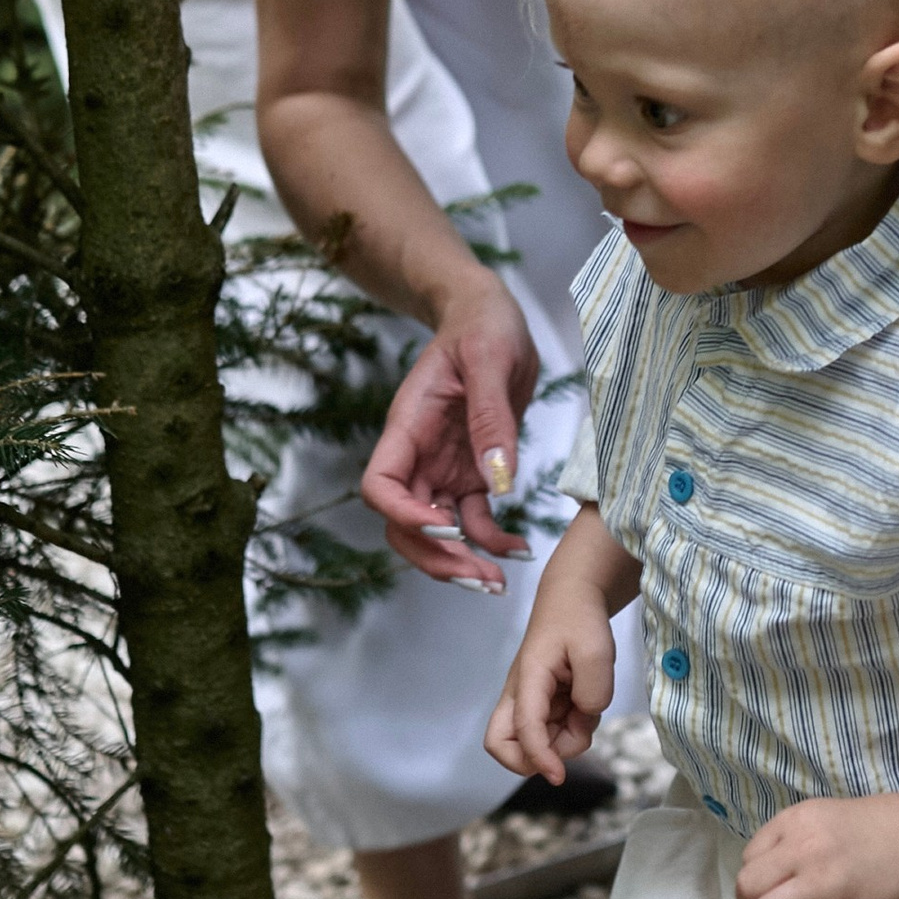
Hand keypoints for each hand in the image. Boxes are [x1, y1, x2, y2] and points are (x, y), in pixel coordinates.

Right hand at [360, 283, 539, 587]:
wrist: (491, 316)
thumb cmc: (483, 325)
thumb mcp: (490, 359)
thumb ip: (492, 419)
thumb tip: (497, 480)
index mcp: (408, 426)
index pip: (380, 486)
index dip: (404, 515)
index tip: (444, 528)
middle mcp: (418, 455)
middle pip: (404, 525)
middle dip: (436, 558)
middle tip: (479, 579)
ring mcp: (442, 469)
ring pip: (437, 534)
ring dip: (462, 563)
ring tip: (499, 582)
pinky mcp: (470, 475)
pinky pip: (474, 521)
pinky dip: (490, 542)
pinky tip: (518, 549)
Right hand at [485, 599, 616, 784]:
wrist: (573, 601)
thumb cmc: (580, 620)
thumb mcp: (596, 649)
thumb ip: (594, 690)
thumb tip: (585, 716)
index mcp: (528, 678)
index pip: (523, 729)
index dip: (539, 758)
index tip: (559, 777)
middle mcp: (521, 695)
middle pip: (501, 745)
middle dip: (533, 759)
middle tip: (571, 736)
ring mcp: (530, 703)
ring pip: (536, 744)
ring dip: (566, 740)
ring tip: (588, 705)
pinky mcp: (543, 707)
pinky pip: (554, 734)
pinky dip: (573, 730)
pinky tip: (585, 704)